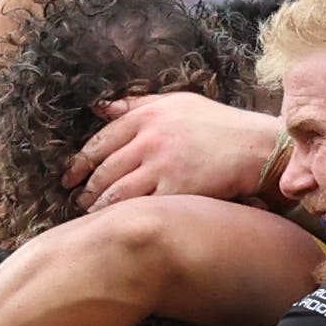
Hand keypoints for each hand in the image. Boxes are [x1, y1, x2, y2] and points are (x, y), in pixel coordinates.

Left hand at [70, 89, 287, 209]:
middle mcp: (148, 140)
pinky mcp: (176, 190)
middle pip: (104, 169)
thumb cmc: (220, 124)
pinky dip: (124, 216)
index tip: (69, 177)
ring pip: (116, 191)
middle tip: (78, 201)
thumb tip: (102, 107)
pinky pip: (140, 207)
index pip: (99, 141)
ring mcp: (161, 166)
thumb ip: (138, 104)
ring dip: (99, 206)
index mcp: (146, 117)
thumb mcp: (179, 102)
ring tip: (92, 215)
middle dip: (86, 189)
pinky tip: (118, 223)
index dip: (79, 163)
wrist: (256, 147)